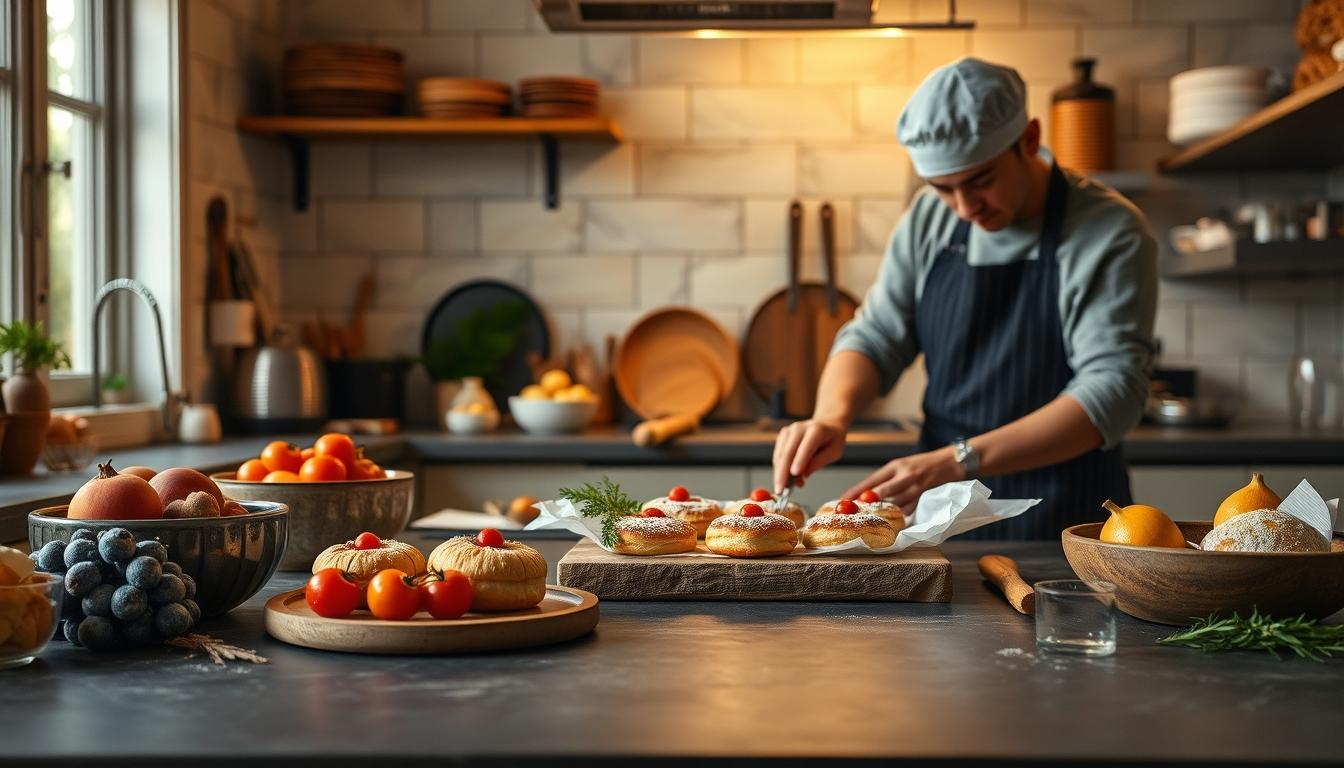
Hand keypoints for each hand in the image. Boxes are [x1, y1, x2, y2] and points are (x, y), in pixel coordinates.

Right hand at [773, 419, 847, 492]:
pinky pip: (778, 456)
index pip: (806, 446)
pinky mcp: (782, 436)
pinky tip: (789, 479)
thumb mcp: (834, 452)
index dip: (800, 460)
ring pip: (780, 456)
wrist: (826, 425)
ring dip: (780, 474)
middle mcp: (799, 428)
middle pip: (788, 452)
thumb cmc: (832, 440)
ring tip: (787, 488)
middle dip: (782, 473)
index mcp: (816, 430)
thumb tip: (804, 473)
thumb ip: (819, 461)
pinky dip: (780, 469)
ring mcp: (788, 431)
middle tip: (780, 490)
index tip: (795, 474)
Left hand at [844, 447, 964, 509]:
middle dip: (867, 503)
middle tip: (854, 512)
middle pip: (883, 491)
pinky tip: (889, 523)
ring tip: (868, 521)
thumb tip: (864, 494)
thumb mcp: (901, 466)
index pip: (872, 479)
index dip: (856, 491)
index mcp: (895, 466)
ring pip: (896, 503)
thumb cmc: (920, 465)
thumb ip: (885, 479)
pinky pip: (909, 510)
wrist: (950, 462)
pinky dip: (899, 517)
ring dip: (882, 513)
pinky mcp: (925, 497)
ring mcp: (916, 486)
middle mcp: (905, 475)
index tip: (843, 500)